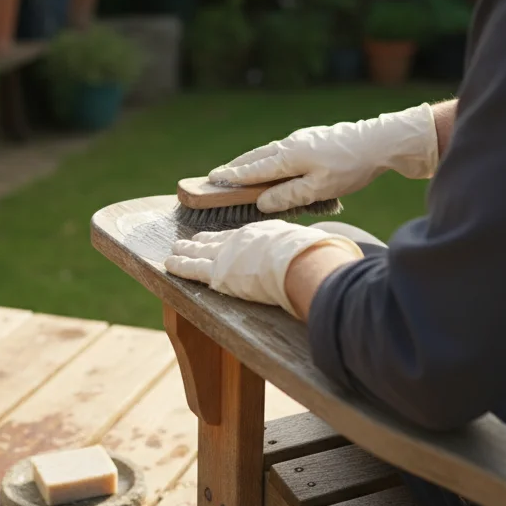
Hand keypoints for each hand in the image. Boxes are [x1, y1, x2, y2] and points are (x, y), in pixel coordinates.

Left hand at [163, 220, 363, 315]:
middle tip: (186, 241)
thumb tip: (338, 256)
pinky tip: (168, 265)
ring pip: (200, 253)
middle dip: (201, 241)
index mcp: (264, 234)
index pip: (240, 236)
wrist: (303, 262)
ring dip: (185, 253)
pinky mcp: (219, 271)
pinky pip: (193, 268)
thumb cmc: (314, 256)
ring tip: (173, 251)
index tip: (219, 237)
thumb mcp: (311, 247)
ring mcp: (230, 254)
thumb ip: (313, 251)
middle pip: (217, 240)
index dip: (227, 237)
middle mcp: (243, 240)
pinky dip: (180, 266)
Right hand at [208, 103, 439, 212]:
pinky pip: (283, 149)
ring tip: (239, 169)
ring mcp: (302, 139)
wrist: (379, 142)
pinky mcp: (313, 139)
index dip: (233, 176)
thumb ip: (288, 195)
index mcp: (288, 156)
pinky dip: (269, 158)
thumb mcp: (318, 189)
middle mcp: (290, 144)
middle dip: (237, 166)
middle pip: (256, 157)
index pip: (253, 169)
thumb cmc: (350, 167)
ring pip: (270, 151)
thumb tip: (261, 201)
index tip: (213, 179)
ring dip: (252, 161)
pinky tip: (273, 163)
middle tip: (217, 175)